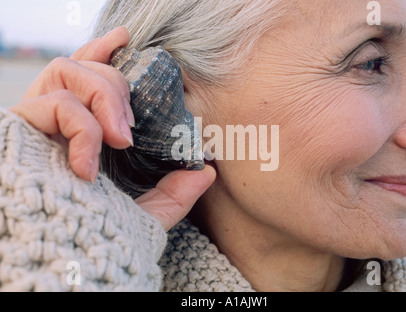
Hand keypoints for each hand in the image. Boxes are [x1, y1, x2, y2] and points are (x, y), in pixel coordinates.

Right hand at [9, 27, 215, 230]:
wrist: (62, 264)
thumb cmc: (98, 239)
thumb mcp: (145, 214)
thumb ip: (175, 193)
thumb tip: (206, 171)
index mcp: (79, 135)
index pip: (86, 80)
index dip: (103, 54)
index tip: (126, 41)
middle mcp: (54, 124)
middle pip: (81, 69)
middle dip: (115, 86)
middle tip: (131, 128)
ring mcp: (34, 125)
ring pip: (66, 72)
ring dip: (104, 97)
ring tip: (120, 138)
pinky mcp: (17, 130)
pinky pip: (52, 102)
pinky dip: (81, 127)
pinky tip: (89, 163)